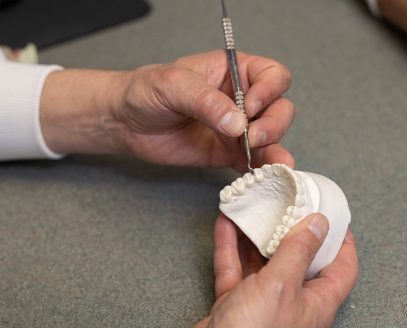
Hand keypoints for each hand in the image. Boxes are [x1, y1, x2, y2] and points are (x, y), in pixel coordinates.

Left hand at [41, 50, 293, 171]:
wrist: (126, 123)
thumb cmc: (146, 92)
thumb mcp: (173, 85)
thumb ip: (206, 101)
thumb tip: (238, 124)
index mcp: (235, 72)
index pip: (272, 76)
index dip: (270, 91)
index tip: (249, 106)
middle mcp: (243, 99)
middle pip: (279, 108)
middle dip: (274, 123)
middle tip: (254, 136)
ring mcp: (237, 128)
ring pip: (272, 137)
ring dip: (275, 148)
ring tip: (271, 161)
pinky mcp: (229, 153)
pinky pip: (254, 161)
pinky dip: (261, 168)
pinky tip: (263, 174)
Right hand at [190, 213, 357, 327]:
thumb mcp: (281, 287)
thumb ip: (299, 252)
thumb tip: (318, 224)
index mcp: (315, 303)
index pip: (342, 269)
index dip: (342, 242)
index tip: (335, 216)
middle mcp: (291, 303)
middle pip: (299, 259)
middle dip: (291, 230)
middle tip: (289, 204)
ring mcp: (262, 303)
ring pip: (263, 261)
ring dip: (256, 235)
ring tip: (255, 208)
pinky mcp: (235, 304)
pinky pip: (234, 268)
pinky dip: (230, 246)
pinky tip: (226, 224)